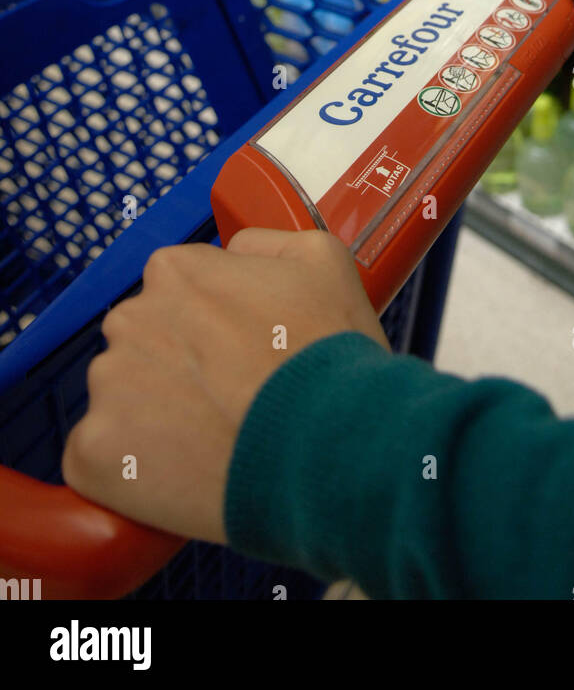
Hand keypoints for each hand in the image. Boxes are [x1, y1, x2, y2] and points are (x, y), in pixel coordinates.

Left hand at [62, 229, 386, 544]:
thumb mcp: (322, 259)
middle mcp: (129, 319)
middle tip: (230, 399)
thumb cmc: (329, 355)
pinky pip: (105, 459)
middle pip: (144, 341)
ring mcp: (108, 388)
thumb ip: (263, 244)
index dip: (213, 325)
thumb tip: (231, 257)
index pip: (176, 290)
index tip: (240, 353)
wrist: (327, 450)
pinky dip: (136, 471)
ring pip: (124, 400)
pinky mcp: (95, 454)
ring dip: (157, 418)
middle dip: (177, 366)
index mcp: (174, 271)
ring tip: (216, 441)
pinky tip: (186, 477)